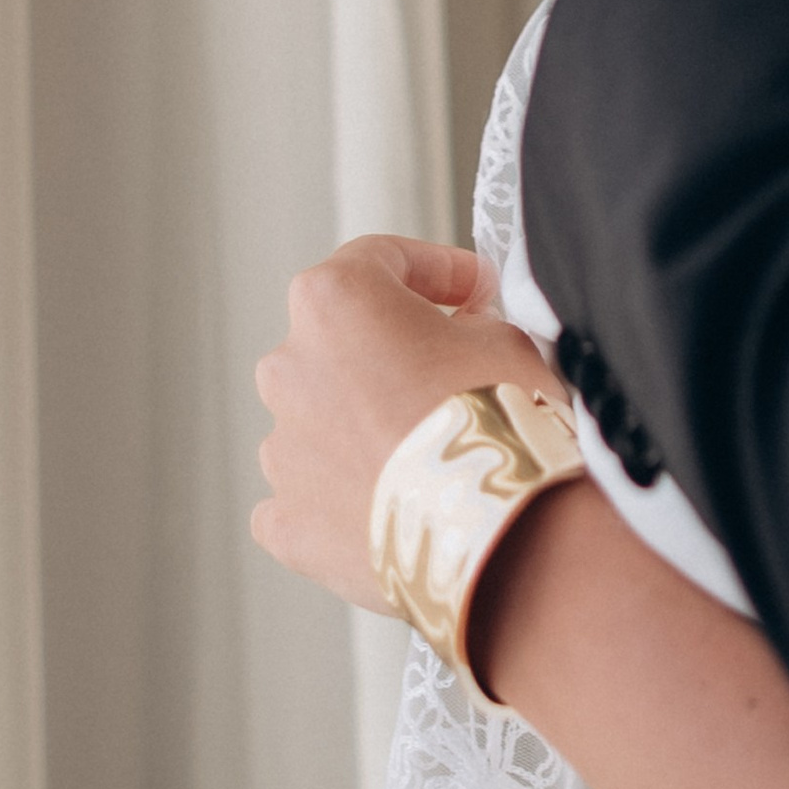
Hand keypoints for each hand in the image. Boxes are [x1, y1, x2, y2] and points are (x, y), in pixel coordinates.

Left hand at [252, 234, 547, 610]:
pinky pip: (310, 497)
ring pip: (322, 423)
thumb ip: (468, 323)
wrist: (496, 529)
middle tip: (452, 373)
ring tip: (430, 456)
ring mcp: (282, 448)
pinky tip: (394, 505)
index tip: (473, 291)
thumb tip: (458, 337)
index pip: (380, 259)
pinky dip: (345, 497)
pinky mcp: (287, 522)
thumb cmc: (500, 421)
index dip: (438, 270)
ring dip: (367, 428)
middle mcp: (290, 367)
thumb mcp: (506, 336)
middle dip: (392, 354)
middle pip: (340, 345)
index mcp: (334, 301)